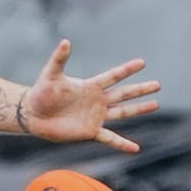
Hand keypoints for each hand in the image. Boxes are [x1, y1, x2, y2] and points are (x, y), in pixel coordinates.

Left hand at [19, 41, 160, 151]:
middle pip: (123, 94)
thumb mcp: (51, 74)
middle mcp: (97, 101)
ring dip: (139, 109)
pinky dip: (122, 143)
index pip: (113, 76)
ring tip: (156, 104)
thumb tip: (66, 41)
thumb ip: (59, 58)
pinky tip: (136, 149)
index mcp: (90, 86)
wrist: (33, 115)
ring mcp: (95, 117)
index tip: (142, 62)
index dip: (127, 69)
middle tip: (158, 84)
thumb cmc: (41, 92)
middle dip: (140, 89)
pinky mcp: (90, 132)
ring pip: (122, 113)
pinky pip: (110, 138)